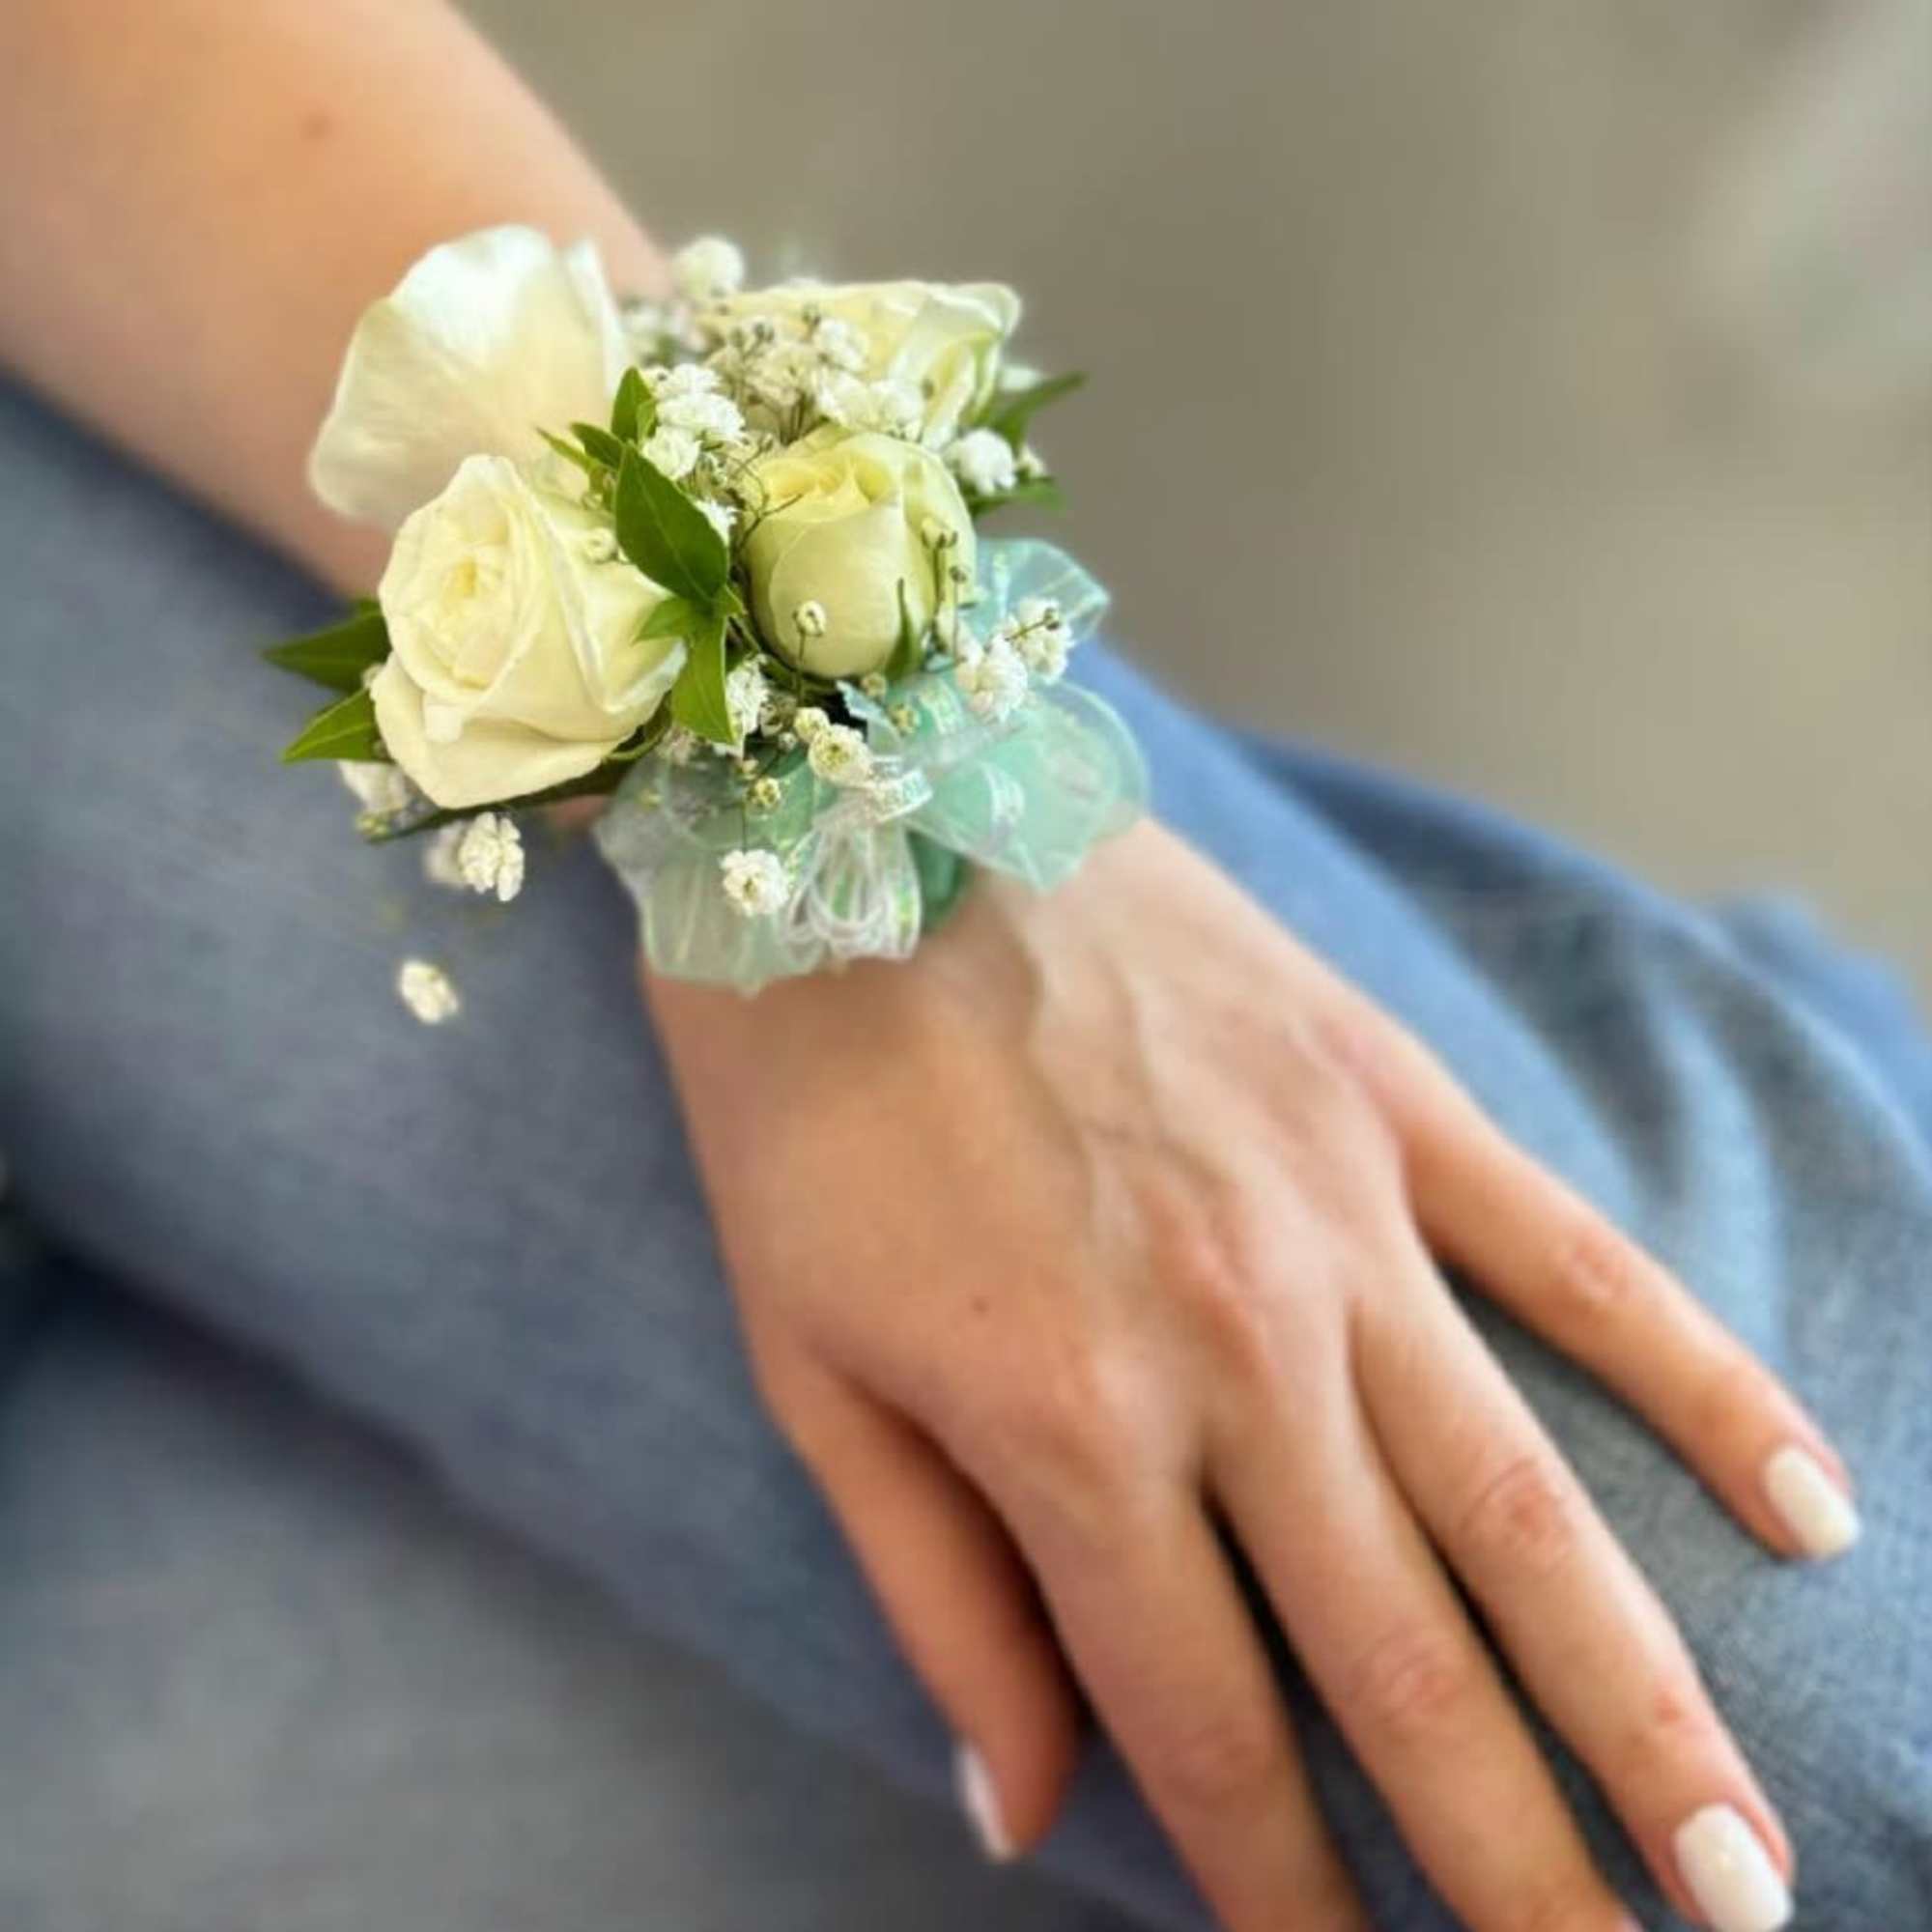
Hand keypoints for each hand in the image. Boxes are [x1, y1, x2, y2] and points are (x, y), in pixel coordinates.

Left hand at [647, 820, 1852, 1930]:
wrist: (857, 828)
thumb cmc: (801, 1105)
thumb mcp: (807, 1364)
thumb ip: (929, 1593)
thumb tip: (1021, 1812)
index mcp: (1071, 1428)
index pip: (1212, 1730)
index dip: (1286, 1900)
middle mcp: (1239, 1350)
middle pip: (1407, 1665)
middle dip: (1517, 1867)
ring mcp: (1340, 1220)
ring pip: (1528, 1510)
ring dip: (1645, 1708)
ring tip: (1739, 1871)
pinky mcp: (1390, 1102)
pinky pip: (1577, 1261)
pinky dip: (1700, 1387)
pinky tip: (1813, 1508)